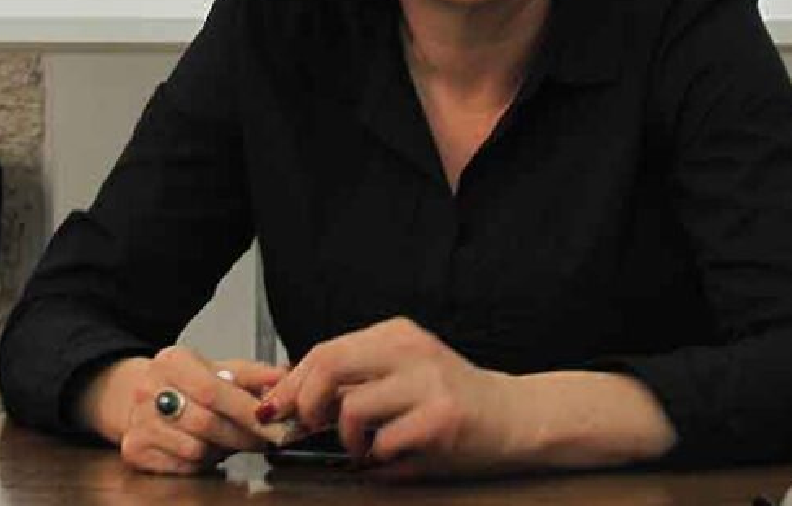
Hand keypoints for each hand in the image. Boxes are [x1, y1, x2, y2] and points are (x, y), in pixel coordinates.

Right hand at [80, 347, 285, 475]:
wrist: (143, 397)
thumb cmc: (187, 384)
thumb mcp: (219, 369)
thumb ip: (253, 375)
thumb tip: (284, 378)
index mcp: (172, 361)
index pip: (213, 390)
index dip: (247, 411)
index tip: (274, 423)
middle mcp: (149, 389)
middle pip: (206, 423)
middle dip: (242, 435)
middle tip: (263, 438)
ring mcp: (138, 421)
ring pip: (195, 449)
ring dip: (221, 449)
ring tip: (228, 439)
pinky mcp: (134, 449)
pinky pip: (182, 466)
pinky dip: (202, 462)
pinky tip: (206, 448)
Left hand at [256, 317, 519, 478]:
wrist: (515, 416)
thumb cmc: (450, 400)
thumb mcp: (402, 374)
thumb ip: (355, 379)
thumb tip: (290, 397)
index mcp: (396, 334)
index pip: (324, 350)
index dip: (291, 383)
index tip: (276, 407)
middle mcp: (411, 349)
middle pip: (327, 363)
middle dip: (304, 401)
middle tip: (308, 426)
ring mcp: (428, 383)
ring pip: (351, 408)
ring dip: (348, 439)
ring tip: (365, 447)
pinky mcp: (442, 418)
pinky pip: (383, 443)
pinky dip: (377, 458)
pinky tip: (392, 456)